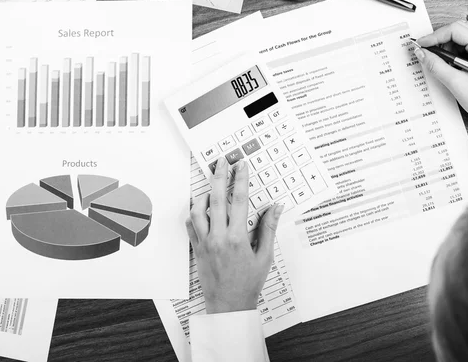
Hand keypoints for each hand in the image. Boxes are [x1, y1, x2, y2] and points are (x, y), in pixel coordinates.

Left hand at [186, 157, 284, 313]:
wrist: (229, 305)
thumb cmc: (248, 282)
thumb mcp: (265, 256)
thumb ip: (268, 228)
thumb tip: (276, 207)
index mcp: (238, 238)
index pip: (239, 200)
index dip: (240, 180)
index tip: (241, 166)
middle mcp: (219, 238)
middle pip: (216, 199)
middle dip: (219, 177)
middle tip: (221, 162)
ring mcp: (205, 243)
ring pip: (198, 210)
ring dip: (203, 194)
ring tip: (210, 185)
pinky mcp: (196, 249)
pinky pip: (190, 225)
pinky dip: (194, 213)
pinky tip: (201, 208)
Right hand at [416, 21, 467, 137]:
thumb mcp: (456, 83)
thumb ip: (436, 65)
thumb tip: (421, 53)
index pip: (455, 29)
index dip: (435, 36)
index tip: (421, 45)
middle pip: (459, 29)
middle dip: (441, 39)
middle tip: (427, 52)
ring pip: (463, 36)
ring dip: (448, 46)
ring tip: (441, 62)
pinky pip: (467, 46)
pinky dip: (455, 52)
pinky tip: (451, 65)